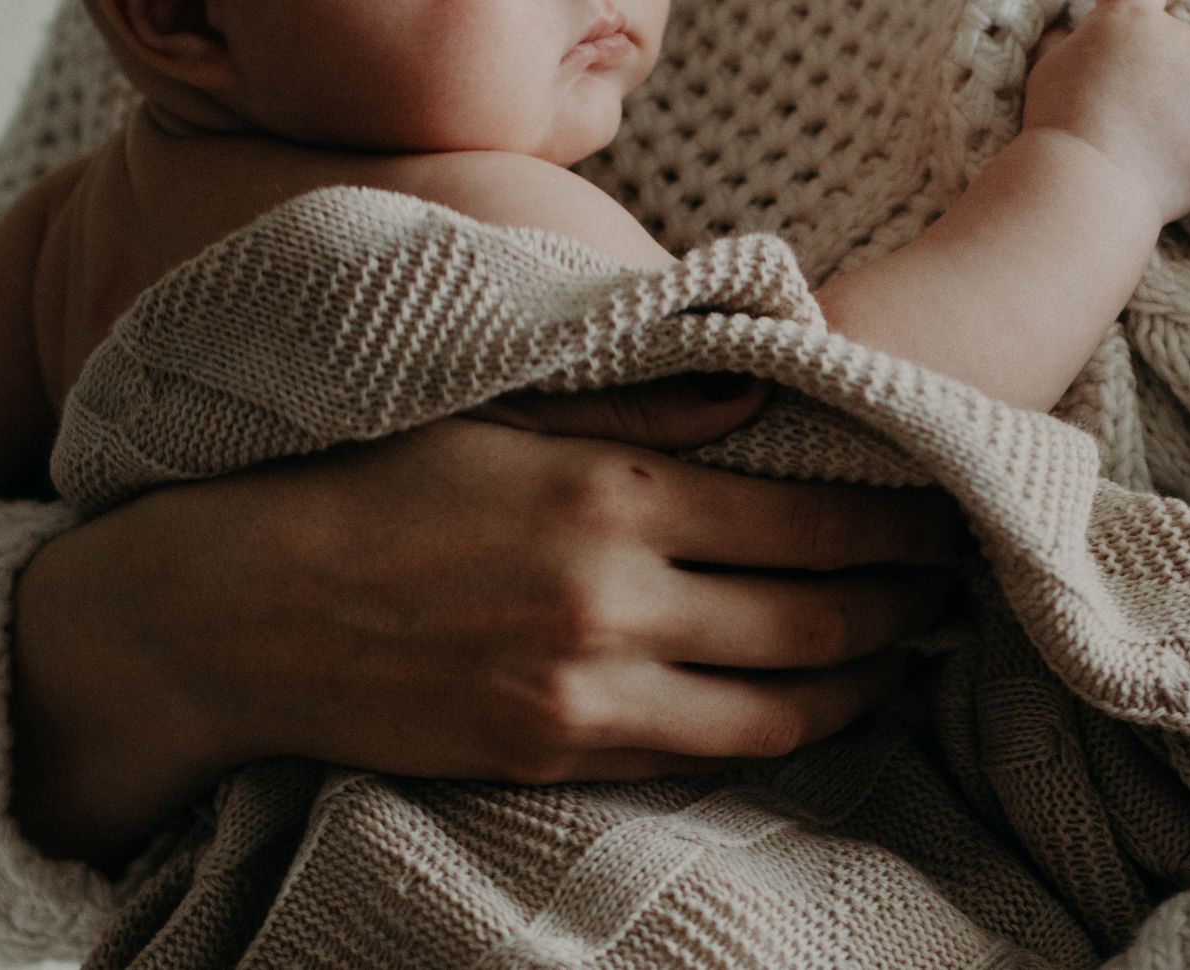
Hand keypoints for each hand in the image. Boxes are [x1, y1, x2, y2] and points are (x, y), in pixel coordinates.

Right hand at [10, 374, 966, 867]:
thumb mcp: (498, 409)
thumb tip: (764, 393)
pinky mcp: (553, 757)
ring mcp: (586, 695)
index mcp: (611, 494)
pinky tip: (802, 709)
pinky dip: (770, 735)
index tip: (944, 518)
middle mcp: (614, 602)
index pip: (810, 522)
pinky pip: (698, 758)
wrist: (237, 611)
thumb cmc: (366, 484)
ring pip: (775, 711)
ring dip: (860, 687)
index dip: (898, 528)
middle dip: (904, 609)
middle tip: (952, 594)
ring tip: (903, 661)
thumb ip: (641, 401)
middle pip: (817, 621)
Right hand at [1023, 0, 1189, 221]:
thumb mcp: (1050, 67)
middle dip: (1159, 80)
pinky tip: (1166, 171)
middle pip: (1178, 52)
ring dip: (1182, 118)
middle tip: (1124, 122)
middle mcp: (1183, 38)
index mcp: (1133, 18)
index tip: (1157, 8)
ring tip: (1142, 153)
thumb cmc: (1060, 129)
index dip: (1153, 5)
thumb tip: (1077, 32)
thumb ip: (1073, 41)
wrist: (1087, 188)